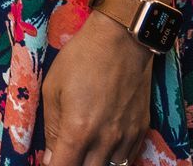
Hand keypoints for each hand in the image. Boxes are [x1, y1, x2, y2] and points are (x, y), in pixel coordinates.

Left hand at [39, 11, 153, 165]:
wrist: (121, 40)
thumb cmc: (81, 59)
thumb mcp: (53, 89)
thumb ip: (52, 128)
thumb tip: (51, 158)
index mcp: (78, 130)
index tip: (51, 161)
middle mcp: (105, 140)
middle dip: (74, 165)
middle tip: (67, 152)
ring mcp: (126, 136)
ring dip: (95, 162)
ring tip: (85, 150)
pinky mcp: (141, 129)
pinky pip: (129, 157)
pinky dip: (114, 158)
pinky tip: (105, 146)